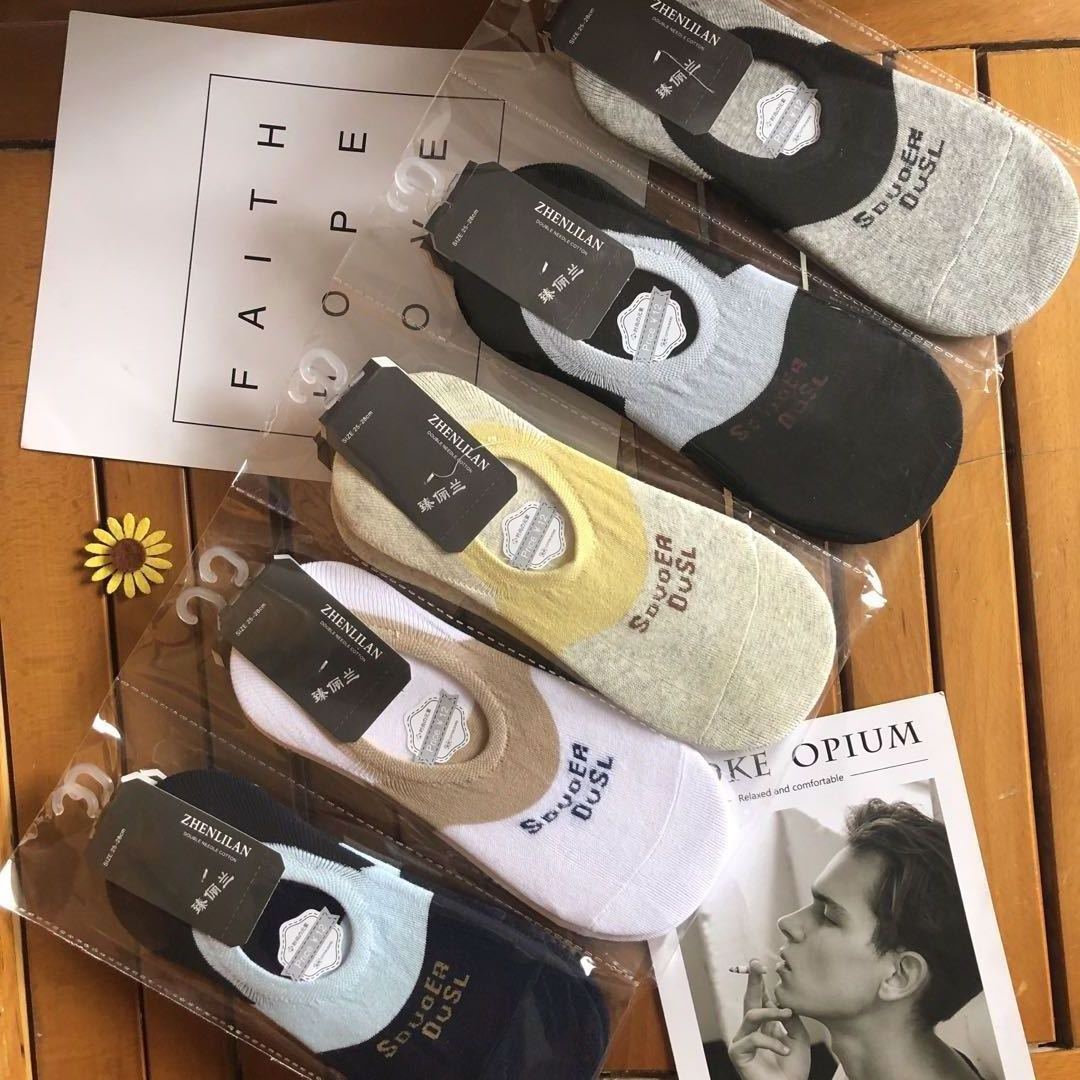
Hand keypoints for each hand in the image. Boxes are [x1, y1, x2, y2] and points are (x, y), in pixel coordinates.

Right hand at [728, 959, 811, 1079]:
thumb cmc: (794, 1070)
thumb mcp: (799, 1038)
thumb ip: (790, 1018)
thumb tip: (781, 1000)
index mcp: (764, 1026)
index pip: (759, 999)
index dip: (759, 982)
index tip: (760, 964)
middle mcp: (751, 1030)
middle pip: (749, 1000)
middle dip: (753, 981)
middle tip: (757, 965)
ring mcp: (742, 1041)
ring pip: (752, 1015)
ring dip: (771, 1012)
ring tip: (786, 1015)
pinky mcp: (737, 1053)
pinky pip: (753, 1038)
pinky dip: (772, 1042)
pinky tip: (785, 1050)